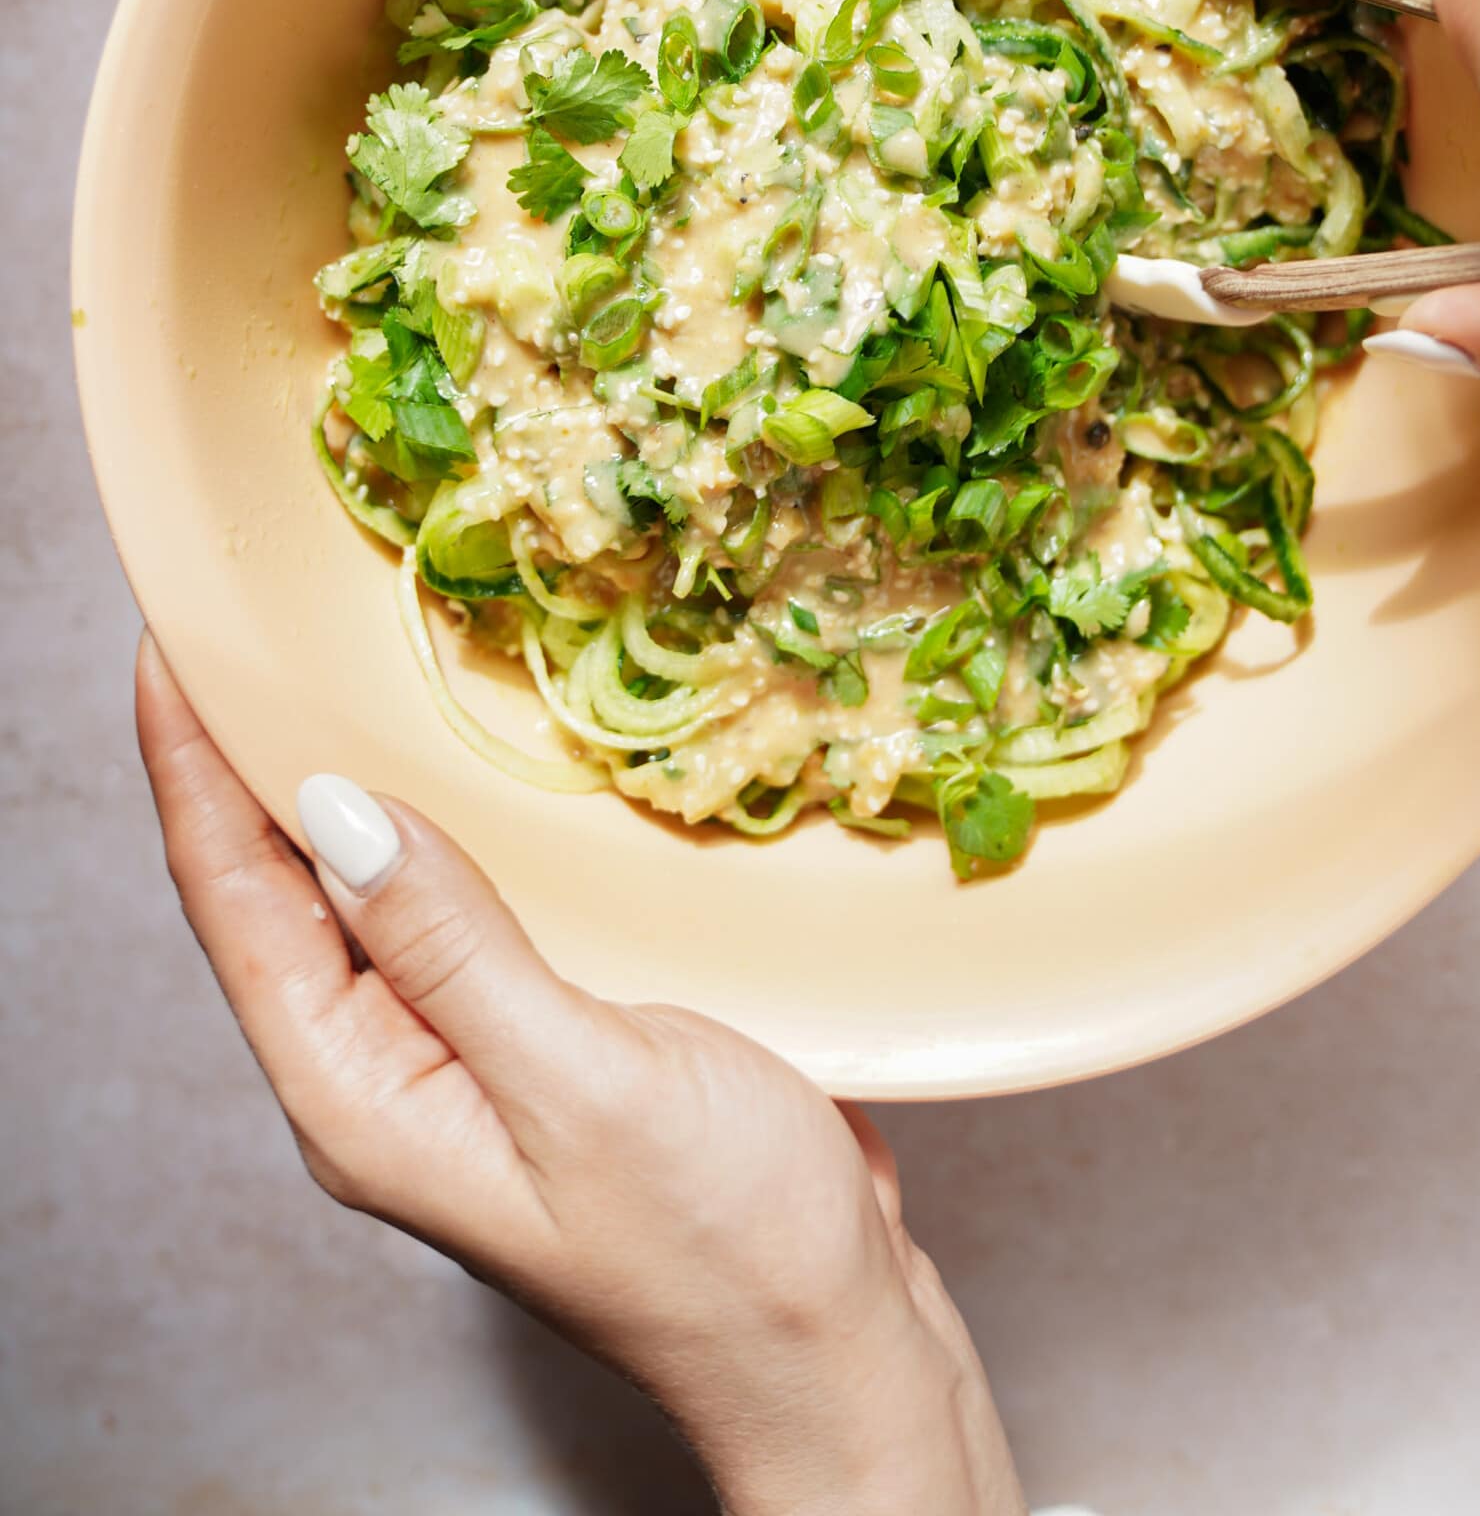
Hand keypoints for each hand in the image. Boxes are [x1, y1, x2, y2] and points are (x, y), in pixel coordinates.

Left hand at [135, 636, 1023, 1515]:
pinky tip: (468, 755)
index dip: (191, 768)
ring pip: (372, 889)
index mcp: (364, 1097)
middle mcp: (391, 1072)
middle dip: (245, 757)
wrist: (834, 1340)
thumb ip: (454, 948)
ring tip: (322, 657)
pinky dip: (449, 818)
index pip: (236, 906)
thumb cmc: (721, 1243)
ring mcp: (465, 1054)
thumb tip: (330, 811)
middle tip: (240, 615)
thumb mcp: (582, 1085)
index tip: (170, 642)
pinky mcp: (542, 1031)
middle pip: (279, 892)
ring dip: (343, 778)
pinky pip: (461, 903)